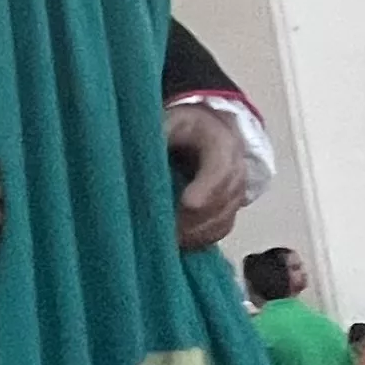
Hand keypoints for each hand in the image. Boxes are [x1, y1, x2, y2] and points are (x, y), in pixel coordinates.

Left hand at [166, 102, 248, 251]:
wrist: (208, 131)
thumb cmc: (184, 127)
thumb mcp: (170, 121)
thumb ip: (156, 136)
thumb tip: (128, 156)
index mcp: (221, 143)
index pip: (221, 169)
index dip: (206, 188)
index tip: (187, 204)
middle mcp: (236, 170)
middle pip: (222, 201)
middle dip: (195, 219)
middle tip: (167, 232)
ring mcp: (236, 193)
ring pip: (223, 220)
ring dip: (196, 234)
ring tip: (167, 242)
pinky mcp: (229, 209)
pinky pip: (220, 230)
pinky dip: (200, 239)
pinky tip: (177, 243)